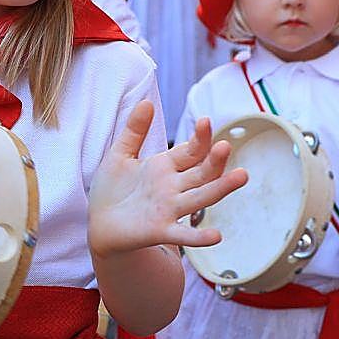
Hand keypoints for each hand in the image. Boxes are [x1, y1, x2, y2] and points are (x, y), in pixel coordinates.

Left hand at [88, 105, 247, 257]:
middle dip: (215, 160)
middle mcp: (174, 187)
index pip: (192, 150)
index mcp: (166, 167)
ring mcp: (170, 209)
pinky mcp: (161, 231)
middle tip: (225, 146)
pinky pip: (184, 235)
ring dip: (221, 188)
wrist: (98, 223)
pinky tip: (216, 236)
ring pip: (201, 197)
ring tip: (241, 176)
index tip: (204, 121)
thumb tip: (146, 101)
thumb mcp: (120, 154)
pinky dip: (199, 237)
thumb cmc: (111, 190)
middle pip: (203, 172)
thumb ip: (135, 130)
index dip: (199, 137)